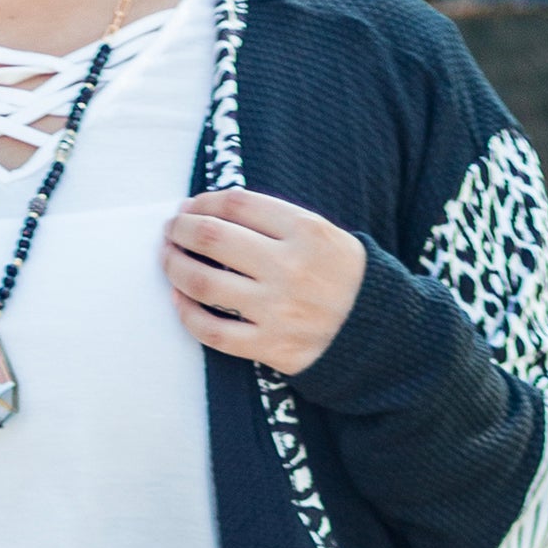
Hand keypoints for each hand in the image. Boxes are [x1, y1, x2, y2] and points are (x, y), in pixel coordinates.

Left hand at [162, 191, 365, 376]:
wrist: (381, 335)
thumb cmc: (344, 278)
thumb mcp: (325, 235)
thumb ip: (275, 221)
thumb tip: (209, 211)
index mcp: (307, 231)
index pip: (238, 204)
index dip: (204, 201)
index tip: (191, 206)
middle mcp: (290, 268)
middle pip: (212, 238)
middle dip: (181, 229)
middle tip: (171, 229)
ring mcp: (278, 309)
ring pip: (203, 283)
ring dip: (174, 266)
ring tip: (167, 258)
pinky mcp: (270, 345)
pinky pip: (212, 330)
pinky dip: (187, 313)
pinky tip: (179, 299)